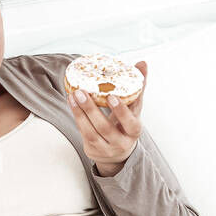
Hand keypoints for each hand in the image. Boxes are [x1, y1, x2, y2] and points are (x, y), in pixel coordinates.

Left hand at [66, 60, 146, 175]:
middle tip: (82, 92)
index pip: (130, 122)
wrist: (118, 152)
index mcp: (134, 131)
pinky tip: (72, 103)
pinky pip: (83, 133)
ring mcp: (106, 149)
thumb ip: (138, 87)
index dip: (121, 111)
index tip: (112, 96)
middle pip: (106, 128)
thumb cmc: (126, 124)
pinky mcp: (93, 150)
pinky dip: (77, 117)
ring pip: (91, 131)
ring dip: (80, 112)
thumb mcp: (134, 108)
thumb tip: (142, 63)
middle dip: (92, 110)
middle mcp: (121, 143)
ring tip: (74, 95)